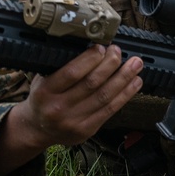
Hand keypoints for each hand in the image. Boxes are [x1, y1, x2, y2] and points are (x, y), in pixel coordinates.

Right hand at [11, 44, 143, 149]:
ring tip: (135, 64)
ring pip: (105, 96)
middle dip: (110, 64)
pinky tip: (134, 82)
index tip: (101, 47)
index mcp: (45, 91)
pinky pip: (110, 110)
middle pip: (92, 83)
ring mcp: (73, 121)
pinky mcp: (86, 130)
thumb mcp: (43, 80)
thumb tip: (90, 46)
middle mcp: (58, 107)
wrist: (38, 129)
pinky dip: (125, 94)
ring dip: (124, 78)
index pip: (72, 72)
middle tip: (118, 51)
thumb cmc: (43, 98)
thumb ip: (61, 66)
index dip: (90, 58)